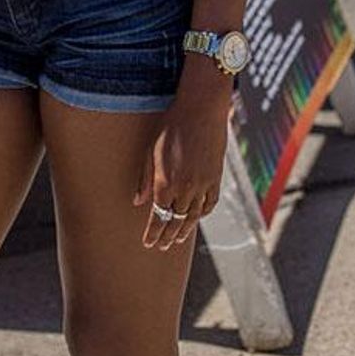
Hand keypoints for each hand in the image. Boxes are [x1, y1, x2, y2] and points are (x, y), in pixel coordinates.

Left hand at [134, 96, 229, 251]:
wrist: (201, 109)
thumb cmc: (171, 124)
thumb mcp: (151, 149)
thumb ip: (145, 178)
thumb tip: (137, 202)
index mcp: (166, 182)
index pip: (158, 217)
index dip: (153, 232)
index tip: (149, 243)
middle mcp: (185, 188)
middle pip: (176, 220)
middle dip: (167, 235)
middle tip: (161, 246)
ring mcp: (203, 185)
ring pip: (193, 216)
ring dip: (184, 229)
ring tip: (177, 238)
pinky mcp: (216, 178)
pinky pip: (210, 204)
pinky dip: (202, 214)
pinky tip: (196, 217)